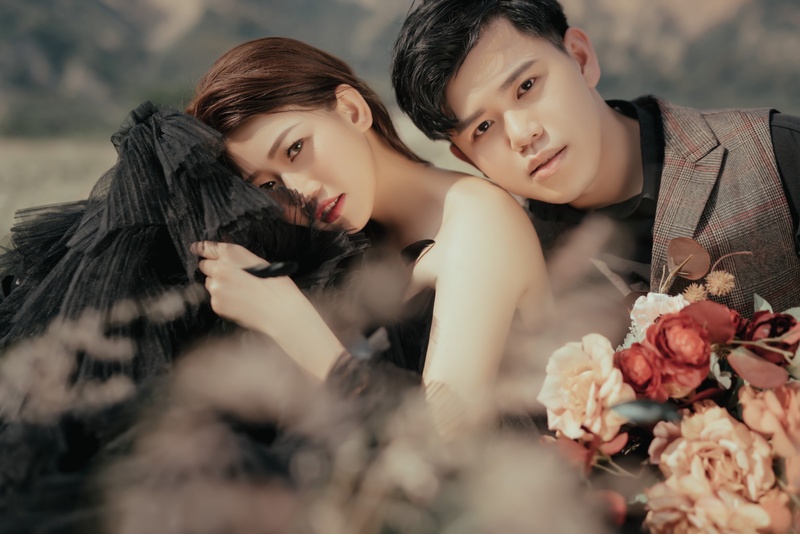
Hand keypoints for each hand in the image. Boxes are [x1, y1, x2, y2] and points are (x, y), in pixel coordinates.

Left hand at [191, 241, 311, 335]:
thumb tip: (225, 259)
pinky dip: (223, 299)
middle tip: (229, 276)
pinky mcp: (216, 304)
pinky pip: (214, 298)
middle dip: (213, 268)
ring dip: (218, 284)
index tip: (196, 249)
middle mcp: (219, 268)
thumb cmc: (277, 286)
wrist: (280, 311)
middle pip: (204, 265)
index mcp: (231, 254)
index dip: (201, 249)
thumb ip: (237, 258)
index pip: (207, 248)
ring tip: (238, 291)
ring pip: (209, 283)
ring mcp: (216, 288)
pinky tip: (239, 301)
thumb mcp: (259, 262)